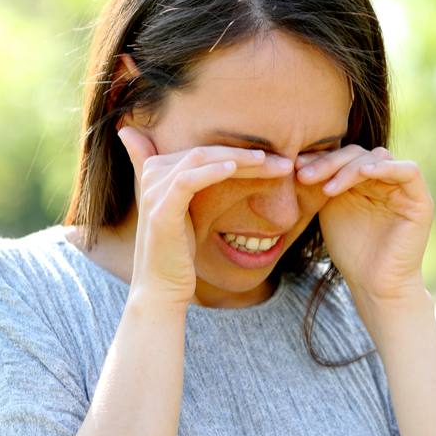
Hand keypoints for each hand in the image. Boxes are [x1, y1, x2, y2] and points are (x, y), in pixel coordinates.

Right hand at [117, 126, 293, 305]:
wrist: (162, 286)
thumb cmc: (181, 251)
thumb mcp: (188, 211)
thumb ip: (194, 183)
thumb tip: (216, 173)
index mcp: (158, 169)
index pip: (206, 150)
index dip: (240, 149)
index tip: (276, 159)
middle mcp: (152, 174)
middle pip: (206, 151)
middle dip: (246, 154)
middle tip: (283, 161)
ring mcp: (154, 191)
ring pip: (200, 159)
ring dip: (239, 159)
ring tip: (269, 162)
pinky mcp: (161, 210)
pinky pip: (188, 181)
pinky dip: (212, 171)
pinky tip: (234, 169)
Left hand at [296, 145, 433, 310]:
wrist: (374, 285)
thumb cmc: (352, 251)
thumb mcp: (330, 209)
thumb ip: (324, 182)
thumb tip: (299, 158)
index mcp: (366, 180)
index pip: (344, 156)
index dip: (321, 159)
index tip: (295, 167)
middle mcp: (386, 179)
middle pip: (358, 154)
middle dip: (330, 163)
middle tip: (304, 175)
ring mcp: (405, 189)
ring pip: (379, 158)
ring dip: (349, 168)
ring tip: (326, 187)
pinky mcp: (421, 201)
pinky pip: (408, 171)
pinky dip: (386, 168)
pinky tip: (363, 174)